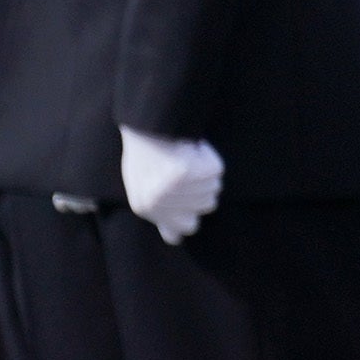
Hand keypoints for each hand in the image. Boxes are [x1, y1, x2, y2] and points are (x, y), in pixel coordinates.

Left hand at [118, 127, 223, 241]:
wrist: (145, 121)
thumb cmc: (147, 149)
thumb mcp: (144, 184)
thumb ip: (161, 212)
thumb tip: (176, 238)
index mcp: (144, 207)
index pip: (186, 228)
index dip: (192, 211)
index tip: (190, 195)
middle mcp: (158, 204)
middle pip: (207, 205)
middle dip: (202, 184)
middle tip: (185, 166)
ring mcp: (173, 190)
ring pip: (214, 186)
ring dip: (204, 168)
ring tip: (185, 155)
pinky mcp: (186, 173)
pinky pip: (216, 168)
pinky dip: (208, 154)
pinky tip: (192, 147)